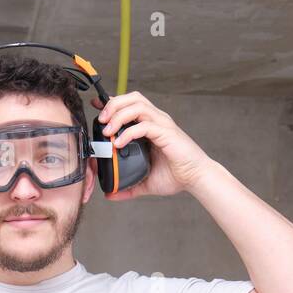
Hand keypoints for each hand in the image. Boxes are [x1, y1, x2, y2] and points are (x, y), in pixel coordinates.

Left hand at [91, 92, 213, 199]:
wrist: (196, 179)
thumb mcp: (145, 183)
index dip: (112, 102)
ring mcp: (162, 125)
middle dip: (113, 105)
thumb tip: (111, 195)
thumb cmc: (176, 176)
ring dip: (119, 115)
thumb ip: (128, 187)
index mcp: (150, 125)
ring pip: (137, 106)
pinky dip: (128, 132)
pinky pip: (144, 125)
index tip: (96, 106)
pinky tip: (119, 143)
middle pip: (132, 98)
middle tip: (101, 120)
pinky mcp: (167, 133)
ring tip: (107, 130)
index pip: (129, 105)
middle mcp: (156, 120)